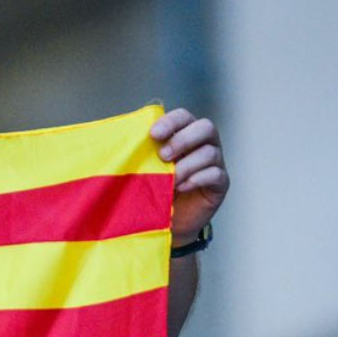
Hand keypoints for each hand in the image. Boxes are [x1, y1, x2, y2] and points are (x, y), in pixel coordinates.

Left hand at [150, 109, 228, 244]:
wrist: (166, 219)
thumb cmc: (154, 187)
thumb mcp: (144, 166)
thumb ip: (140, 150)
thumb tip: (117, 137)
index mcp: (184, 133)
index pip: (184, 117)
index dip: (171, 122)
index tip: (153, 134)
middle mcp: (204, 144)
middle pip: (206, 127)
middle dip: (183, 140)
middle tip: (163, 156)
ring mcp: (216, 163)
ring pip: (210, 153)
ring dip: (186, 165)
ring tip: (170, 179)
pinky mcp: (220, 184)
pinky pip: (215, 174)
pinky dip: (197, 179)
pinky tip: (181, 187)